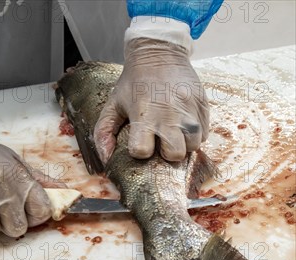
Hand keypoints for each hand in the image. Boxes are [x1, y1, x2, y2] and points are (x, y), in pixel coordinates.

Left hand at [94, 38, 208, 163]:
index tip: (140, 141)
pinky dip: (195, 134)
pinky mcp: (203, 105)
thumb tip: (106, 158)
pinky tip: (183, 125)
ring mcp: (189, 110)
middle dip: (167, 152)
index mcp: (143, 115)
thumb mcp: (114, 103)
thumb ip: (104, 132)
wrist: (160, 51)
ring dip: (183, 144)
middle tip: (162, 141)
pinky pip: (204, 134)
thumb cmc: (134, 81)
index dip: (140, 150)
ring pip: (192, 146)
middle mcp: (169, 115)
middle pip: (175, 154)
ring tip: (174, 133)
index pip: (142, 151)